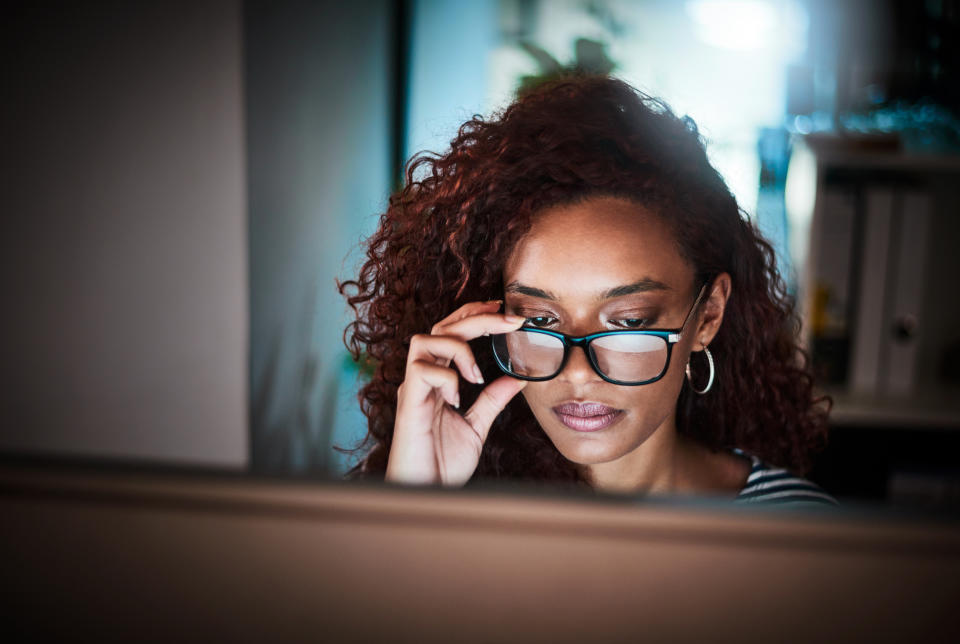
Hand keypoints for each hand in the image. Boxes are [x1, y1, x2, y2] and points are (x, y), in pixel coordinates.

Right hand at [385, 300, 527, 485]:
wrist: (424, 494)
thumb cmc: (442, 464)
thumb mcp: (476, 427)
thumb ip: (492, 400)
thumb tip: (518, 378)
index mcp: (437, 378)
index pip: (451, 331)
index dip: (474, 314)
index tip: (502, 309)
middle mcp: (422, 378)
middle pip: (442, 327)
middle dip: (477, 318)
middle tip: (509, 320)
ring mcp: (413, 389)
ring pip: (426, 339)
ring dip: (458, 348)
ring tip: (476, 374)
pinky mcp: (409, 404)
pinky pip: (422, 371)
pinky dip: (446, 377)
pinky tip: (457, 398)